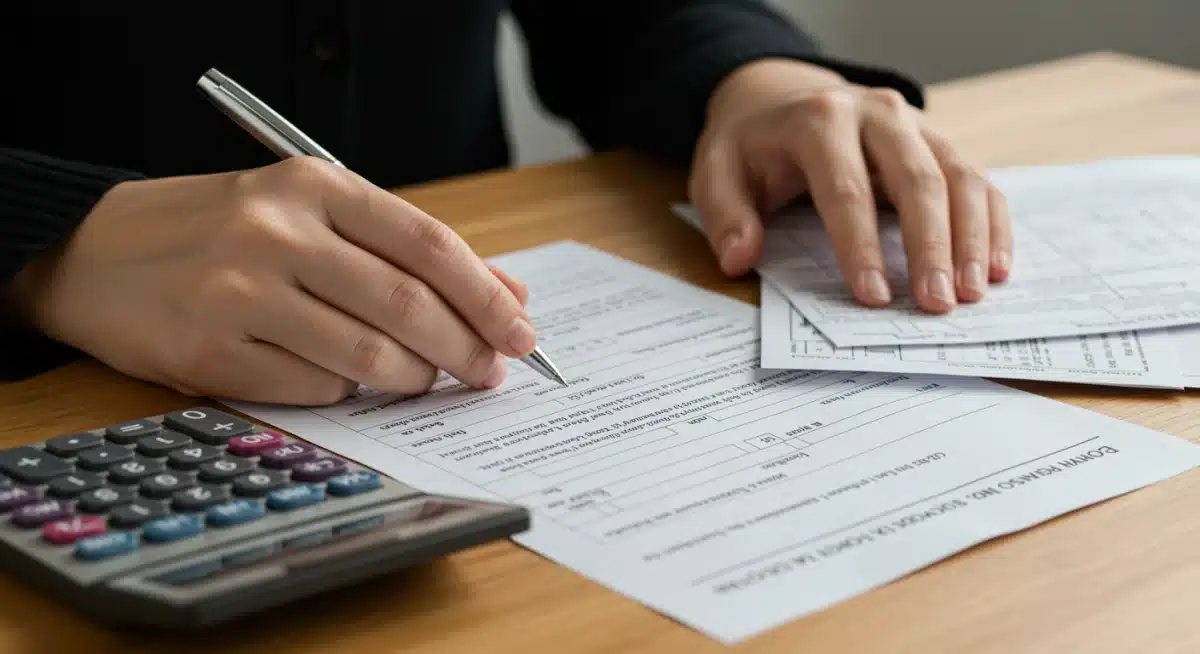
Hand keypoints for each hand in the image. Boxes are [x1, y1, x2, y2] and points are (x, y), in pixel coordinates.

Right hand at [7, 157, 535, 404]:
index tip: (521, 330)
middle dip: (467, 347)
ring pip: (368, 356)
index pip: (426, 243)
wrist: (97, 254)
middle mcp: (276, 233)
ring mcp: (239, 293)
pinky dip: (348, 390)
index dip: (484, 294)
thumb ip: (406, 249)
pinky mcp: (210, 351)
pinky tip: (346, 378)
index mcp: (312, 186)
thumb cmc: (223, 233)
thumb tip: (506, 293)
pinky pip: (316, 388)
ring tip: (427, 379)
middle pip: (407, 304)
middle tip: (490, 371)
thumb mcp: (311, 215)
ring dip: (415, 377)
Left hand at [688, 59, 1011, 312]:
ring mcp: (917, 126)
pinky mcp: (940, 143)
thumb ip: (725, 215)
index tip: (873, 296)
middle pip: (917, 179)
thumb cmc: (753, 148)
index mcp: (820, 120)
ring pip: (960, 177)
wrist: (781, 102)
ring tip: (974, 293)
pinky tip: (995, 269)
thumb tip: (740, 259)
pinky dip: (993, 225)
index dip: (860, 245)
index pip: (845, 188)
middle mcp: (878, 114)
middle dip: (930, 246)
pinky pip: (979, 181)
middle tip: (937, 304)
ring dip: (972, 239)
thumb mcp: (717, 172)